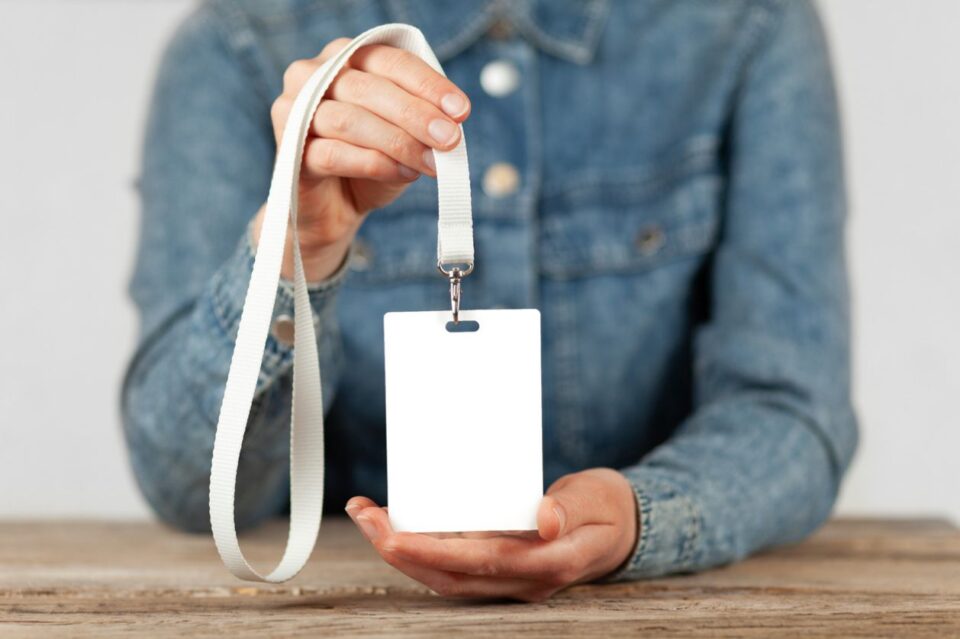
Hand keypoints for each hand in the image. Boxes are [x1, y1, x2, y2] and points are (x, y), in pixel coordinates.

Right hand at [251, 38, 470, 281]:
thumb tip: (451, 123)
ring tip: (430, 164)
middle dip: (416, 114)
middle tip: (450, 139)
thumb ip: (423, 121)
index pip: (391, 61)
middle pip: (370, 88)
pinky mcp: (290, 152)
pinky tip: (401, 173)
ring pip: (350, 119)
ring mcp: (295, 111)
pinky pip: (334, 153)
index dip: (429, 85)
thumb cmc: (370, 162)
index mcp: (346, 57)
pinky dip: (374, 163)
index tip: (461, 111)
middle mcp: (313, 75)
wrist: (334, 209)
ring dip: (398, 142)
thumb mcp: (404, 135)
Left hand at [345, 468, 638, 601]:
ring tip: (368, 516)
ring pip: (446, 576)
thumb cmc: (605, 508)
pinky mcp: (500, 569)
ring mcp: (510, 579)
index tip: (395, 536)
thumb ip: (570, 508)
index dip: (434, 553)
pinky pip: (453, 566)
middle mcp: (524, 580)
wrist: (619, 528)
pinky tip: (397, 525)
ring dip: (402, 550)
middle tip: (364, 516)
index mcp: (549, 563)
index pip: (482, 562)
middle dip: (401, 551)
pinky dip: (421, 548)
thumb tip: (544, 520)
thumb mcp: (596, 499)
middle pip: (451, 577)